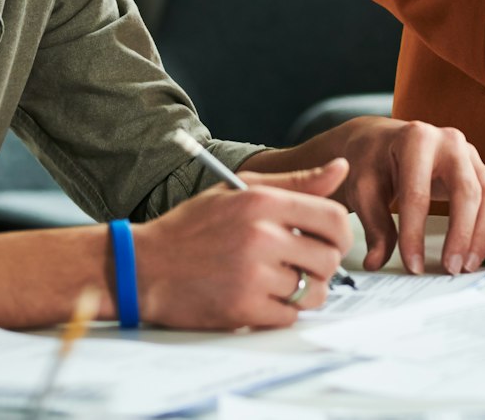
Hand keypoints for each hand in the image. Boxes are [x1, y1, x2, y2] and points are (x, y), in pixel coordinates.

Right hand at [137, 159, 351, 328]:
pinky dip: (283, 312)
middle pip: (329, 258)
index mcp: (264, 203)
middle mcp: (261, 237)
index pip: (335, 219)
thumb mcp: (240, 191)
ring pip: (314, 291)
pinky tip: (264, 299)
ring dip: (306, 292)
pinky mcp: (242, 309)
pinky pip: (289, 316)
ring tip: (284, 284)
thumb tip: (342, 168)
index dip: (341, 235)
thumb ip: (296, 181)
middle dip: (322, 265)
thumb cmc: (192, 227)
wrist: (143, 266)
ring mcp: (252, 275)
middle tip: (304, 266)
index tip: (330, 242)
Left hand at [261, 117, 484, 275]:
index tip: (413, 265)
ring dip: (481, 233)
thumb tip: (378, 261)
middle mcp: (448, 141)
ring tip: (467, 265)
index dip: (415, 234)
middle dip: (460, 234)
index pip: (418, 193)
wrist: (380, 140)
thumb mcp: (363, 189)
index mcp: (416, 139)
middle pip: (465, 191)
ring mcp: (468, 152)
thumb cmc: (372, 160)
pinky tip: (475, 249)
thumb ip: (374, 226)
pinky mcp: (477, 167)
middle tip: (451, 268)